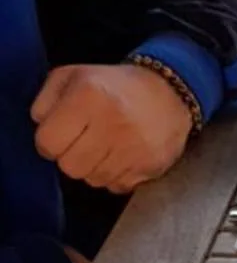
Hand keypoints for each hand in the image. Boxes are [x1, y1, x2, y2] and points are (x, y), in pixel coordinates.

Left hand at [32, 63, 192, 194]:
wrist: (168, 93)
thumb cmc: (114, 86)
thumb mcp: (73, 76)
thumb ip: (46, 100)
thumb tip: (40, 126)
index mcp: (88, 95)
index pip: (48, 142)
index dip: (49, 142)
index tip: (59, 135)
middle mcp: (112, 122)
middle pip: (69, 167)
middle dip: (71, 157)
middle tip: (82, 143)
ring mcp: (133, 148)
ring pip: (92, 180)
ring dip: (93, 168)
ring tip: (104, 148)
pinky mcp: (149, 166)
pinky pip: (116, 186)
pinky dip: (114, 176)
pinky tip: (121, 156)